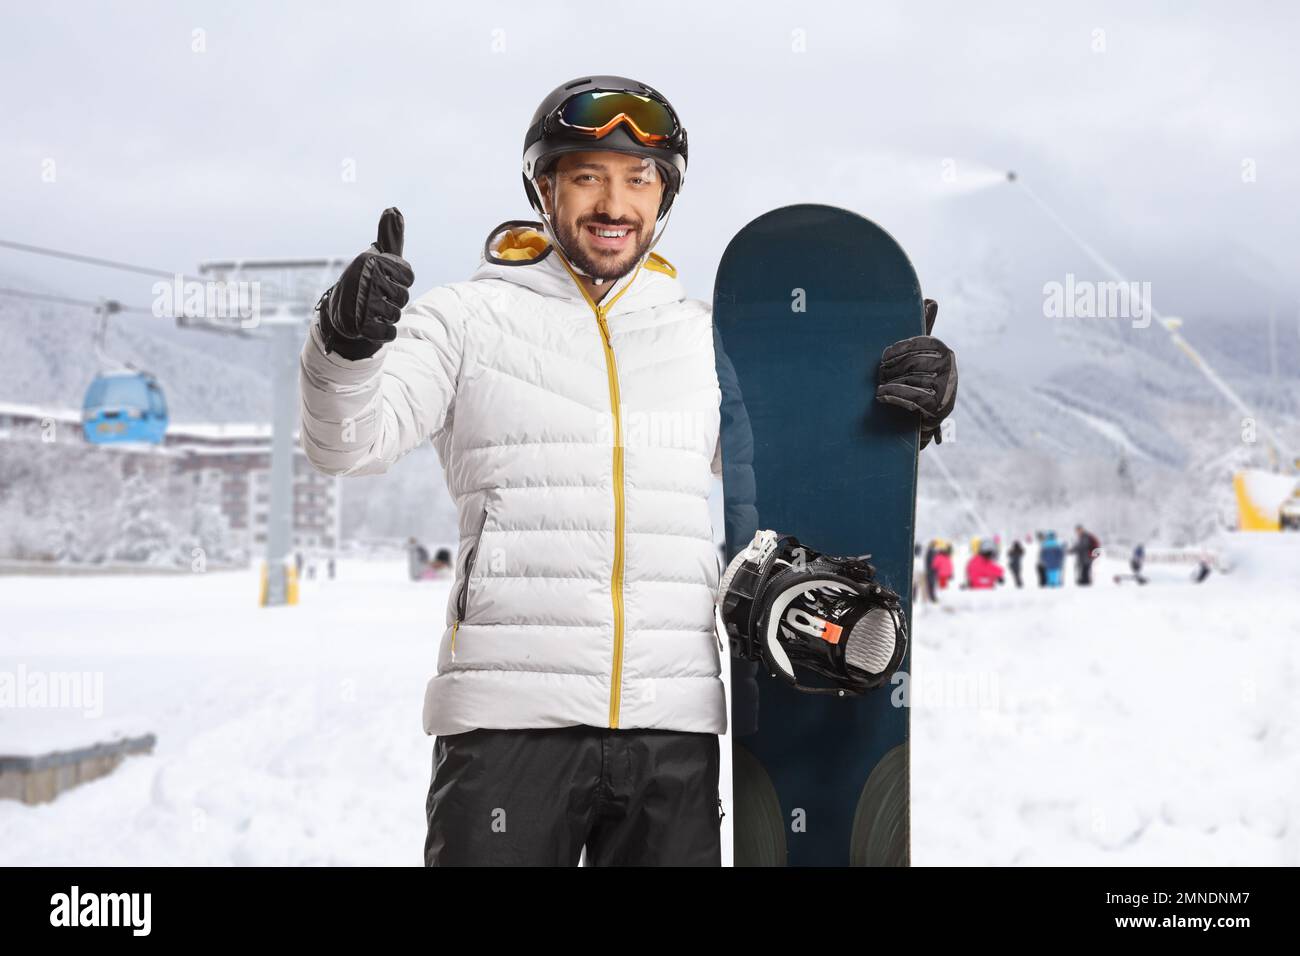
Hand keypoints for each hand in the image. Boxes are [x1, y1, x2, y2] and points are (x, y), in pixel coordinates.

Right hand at [318, 207, 413, 359]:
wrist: (339, 313)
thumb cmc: (366, 282)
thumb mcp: (379, 258)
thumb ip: (390, 237)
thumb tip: (394, 209)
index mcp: (372, 261)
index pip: (408, 277)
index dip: (401, 283)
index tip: (387, 281)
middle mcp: (366, 278)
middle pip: (403, 297)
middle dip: (394, 301)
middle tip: (377, 298)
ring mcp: (362, 302)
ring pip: (396, 315)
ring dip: (388, 316)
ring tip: (373, 310)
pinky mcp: (361, 325)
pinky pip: (388, 333)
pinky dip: (384, 333)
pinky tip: (373, 325)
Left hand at [875, 298, 957, 446]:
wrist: (923, 420)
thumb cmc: (918, 382)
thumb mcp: (922, 356)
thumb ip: (923, 330)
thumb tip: (931, 300)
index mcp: (945, 352)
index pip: (923, 342)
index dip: (901, 348)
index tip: (884, 355)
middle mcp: (950, 368)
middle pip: (914, 362)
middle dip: (892, 368)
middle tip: (878, 374)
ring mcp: (947, 388)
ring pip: (912, 380)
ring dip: (890, 384)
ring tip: (879, 388)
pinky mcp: (940, 407)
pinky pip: (914, 397)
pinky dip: (895, 395)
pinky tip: (882, 396)